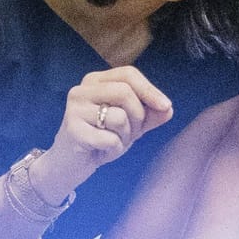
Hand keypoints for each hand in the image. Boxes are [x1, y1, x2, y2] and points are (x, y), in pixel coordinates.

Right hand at [33, 66, 173, 202]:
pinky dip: (114, 150)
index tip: (166, 106)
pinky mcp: (72, 130)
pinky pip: (110, 139)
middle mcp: (82, 90)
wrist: (70, 165)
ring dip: (125, 136)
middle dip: (138, 117)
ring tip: (113, 141)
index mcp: (96, 81)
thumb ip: (150, 115)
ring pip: (119, 117)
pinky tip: (102, 152)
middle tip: (132, 133)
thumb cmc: (101, 139)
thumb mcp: (130, 124)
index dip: (149, 89)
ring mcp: (74, 109)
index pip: (128, 74)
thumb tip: (168, 109)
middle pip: (125, 93)